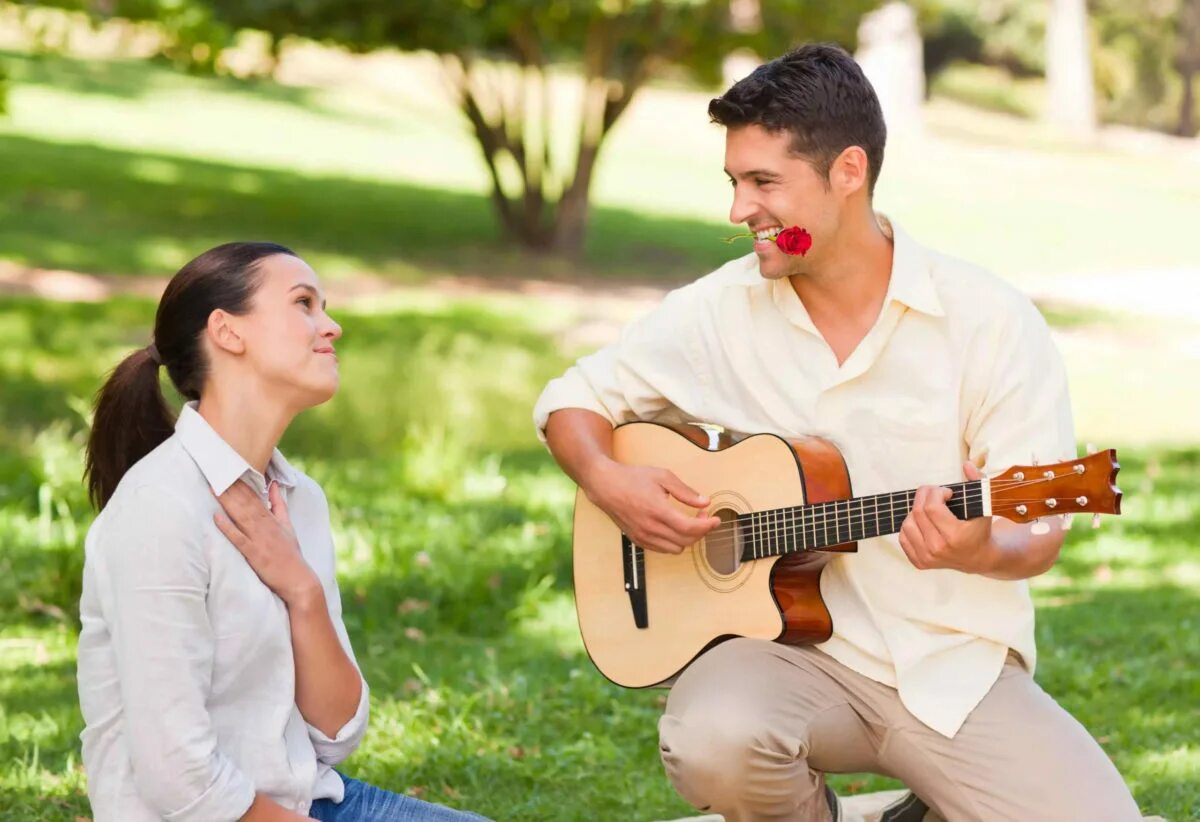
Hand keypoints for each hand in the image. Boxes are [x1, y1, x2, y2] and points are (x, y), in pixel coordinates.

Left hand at [213, 481, 320, 606]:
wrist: (299, 579)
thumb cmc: (291, 554)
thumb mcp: (287, 525)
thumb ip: (278, 504)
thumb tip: (273, 484)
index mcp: (272, 518)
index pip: (254, 495)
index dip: (240, 481)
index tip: (229, 467)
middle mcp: (265, 525)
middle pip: (245, 502)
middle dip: (231, 486)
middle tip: (217, 470)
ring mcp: (259, 539)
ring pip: (241, 516)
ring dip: (227, 501)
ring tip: (213, 487)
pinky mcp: (254, 553)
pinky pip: (238, 539)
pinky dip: (228, 528)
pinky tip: (216, 517)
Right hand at [584, 459, 720, 553]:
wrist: (606, 486)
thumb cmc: (632, 478)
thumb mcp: (662, 477)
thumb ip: (685, 491)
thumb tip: (705, 502)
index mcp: (658, 511)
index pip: (690, 528)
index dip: (707, 526)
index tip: (716, 519)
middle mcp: (650, 527)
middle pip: (686, 541)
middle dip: (701, 530)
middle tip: (704, 516)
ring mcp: (643, 536)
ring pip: (676, 548)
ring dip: (688, 538)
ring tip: (689, 521)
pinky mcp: (638, 540)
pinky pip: (663, 549)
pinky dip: (674, 542)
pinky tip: (675, 528)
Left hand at [898, 461, 995, 572]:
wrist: (978, 558)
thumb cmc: (980, 529)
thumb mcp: (985, 505)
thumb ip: (979, 482)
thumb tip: (966, 464)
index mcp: (955, 536)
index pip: (931, 507)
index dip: (936, 493)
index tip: (946, 493)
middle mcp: (938, 548)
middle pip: (918, 512)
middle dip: (925, 495)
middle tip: (935, 494)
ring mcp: (927, 557)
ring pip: (907, 523)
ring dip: (916, 511)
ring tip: (930, 510)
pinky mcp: (919, 562)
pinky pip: (903, 536)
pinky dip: (911, 525)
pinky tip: (924, 523)